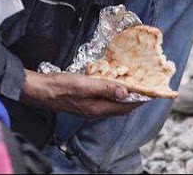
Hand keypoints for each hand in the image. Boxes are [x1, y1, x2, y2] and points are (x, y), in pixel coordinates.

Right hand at [20, 70, 143, 117]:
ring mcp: (90, 107)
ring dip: (124, 95)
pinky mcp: (85, 101)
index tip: (151, 92)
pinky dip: (113, 91)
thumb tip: (126, 92)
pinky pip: (105, 98)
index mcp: (98, 108)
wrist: (40, 90)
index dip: (139, 100)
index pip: (125, 107)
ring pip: (113, 103)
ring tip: (134, 84)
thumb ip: (105, 88)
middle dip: (135, 98)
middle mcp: (96, 110)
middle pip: (121, 106)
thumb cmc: (61, 86)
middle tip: (145, 86)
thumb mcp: (84, 85)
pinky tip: (113, 83)